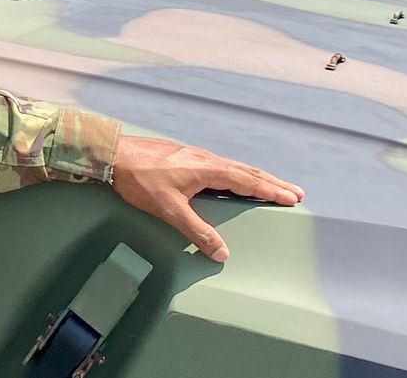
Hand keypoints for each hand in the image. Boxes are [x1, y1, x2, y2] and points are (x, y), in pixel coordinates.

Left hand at [108, 136, 302, 261]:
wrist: (111, 154)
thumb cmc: (139, 180)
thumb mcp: (170, 209)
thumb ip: (197, 231)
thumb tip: (222, 252)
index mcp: (207, 168)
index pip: (247, 181)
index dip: (270, 190)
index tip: (292, 197)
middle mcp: (205, 158)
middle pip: (246, 171)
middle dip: (271, 182)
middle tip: (295, 192)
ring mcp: (194, 155)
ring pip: (233, 166)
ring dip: (255, 176)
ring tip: (271, 185)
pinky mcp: (183, 156)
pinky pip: (220, 165)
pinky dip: (236, 172)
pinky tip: (233, 178)